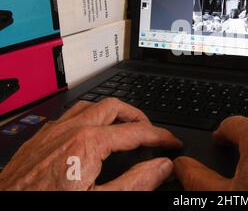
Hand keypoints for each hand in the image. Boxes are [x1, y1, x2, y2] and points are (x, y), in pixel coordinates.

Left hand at [0, 98, 181, 190]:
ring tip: (124, 126)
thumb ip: (135, 183)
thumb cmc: (47, 204)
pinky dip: (89, 117)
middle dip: (137, 116)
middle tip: (150, 131)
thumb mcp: (100, 201)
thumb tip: (161, 166)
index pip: (137, 131)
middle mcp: (71, 129)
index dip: (160, 136)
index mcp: (89, 143)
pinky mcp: (40, 138)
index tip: (172, 143)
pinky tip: (89, 132)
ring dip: (112, 112)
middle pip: (114, 106)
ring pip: (91, 105)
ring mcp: (53, 131)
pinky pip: (69, 115)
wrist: (4, 207)